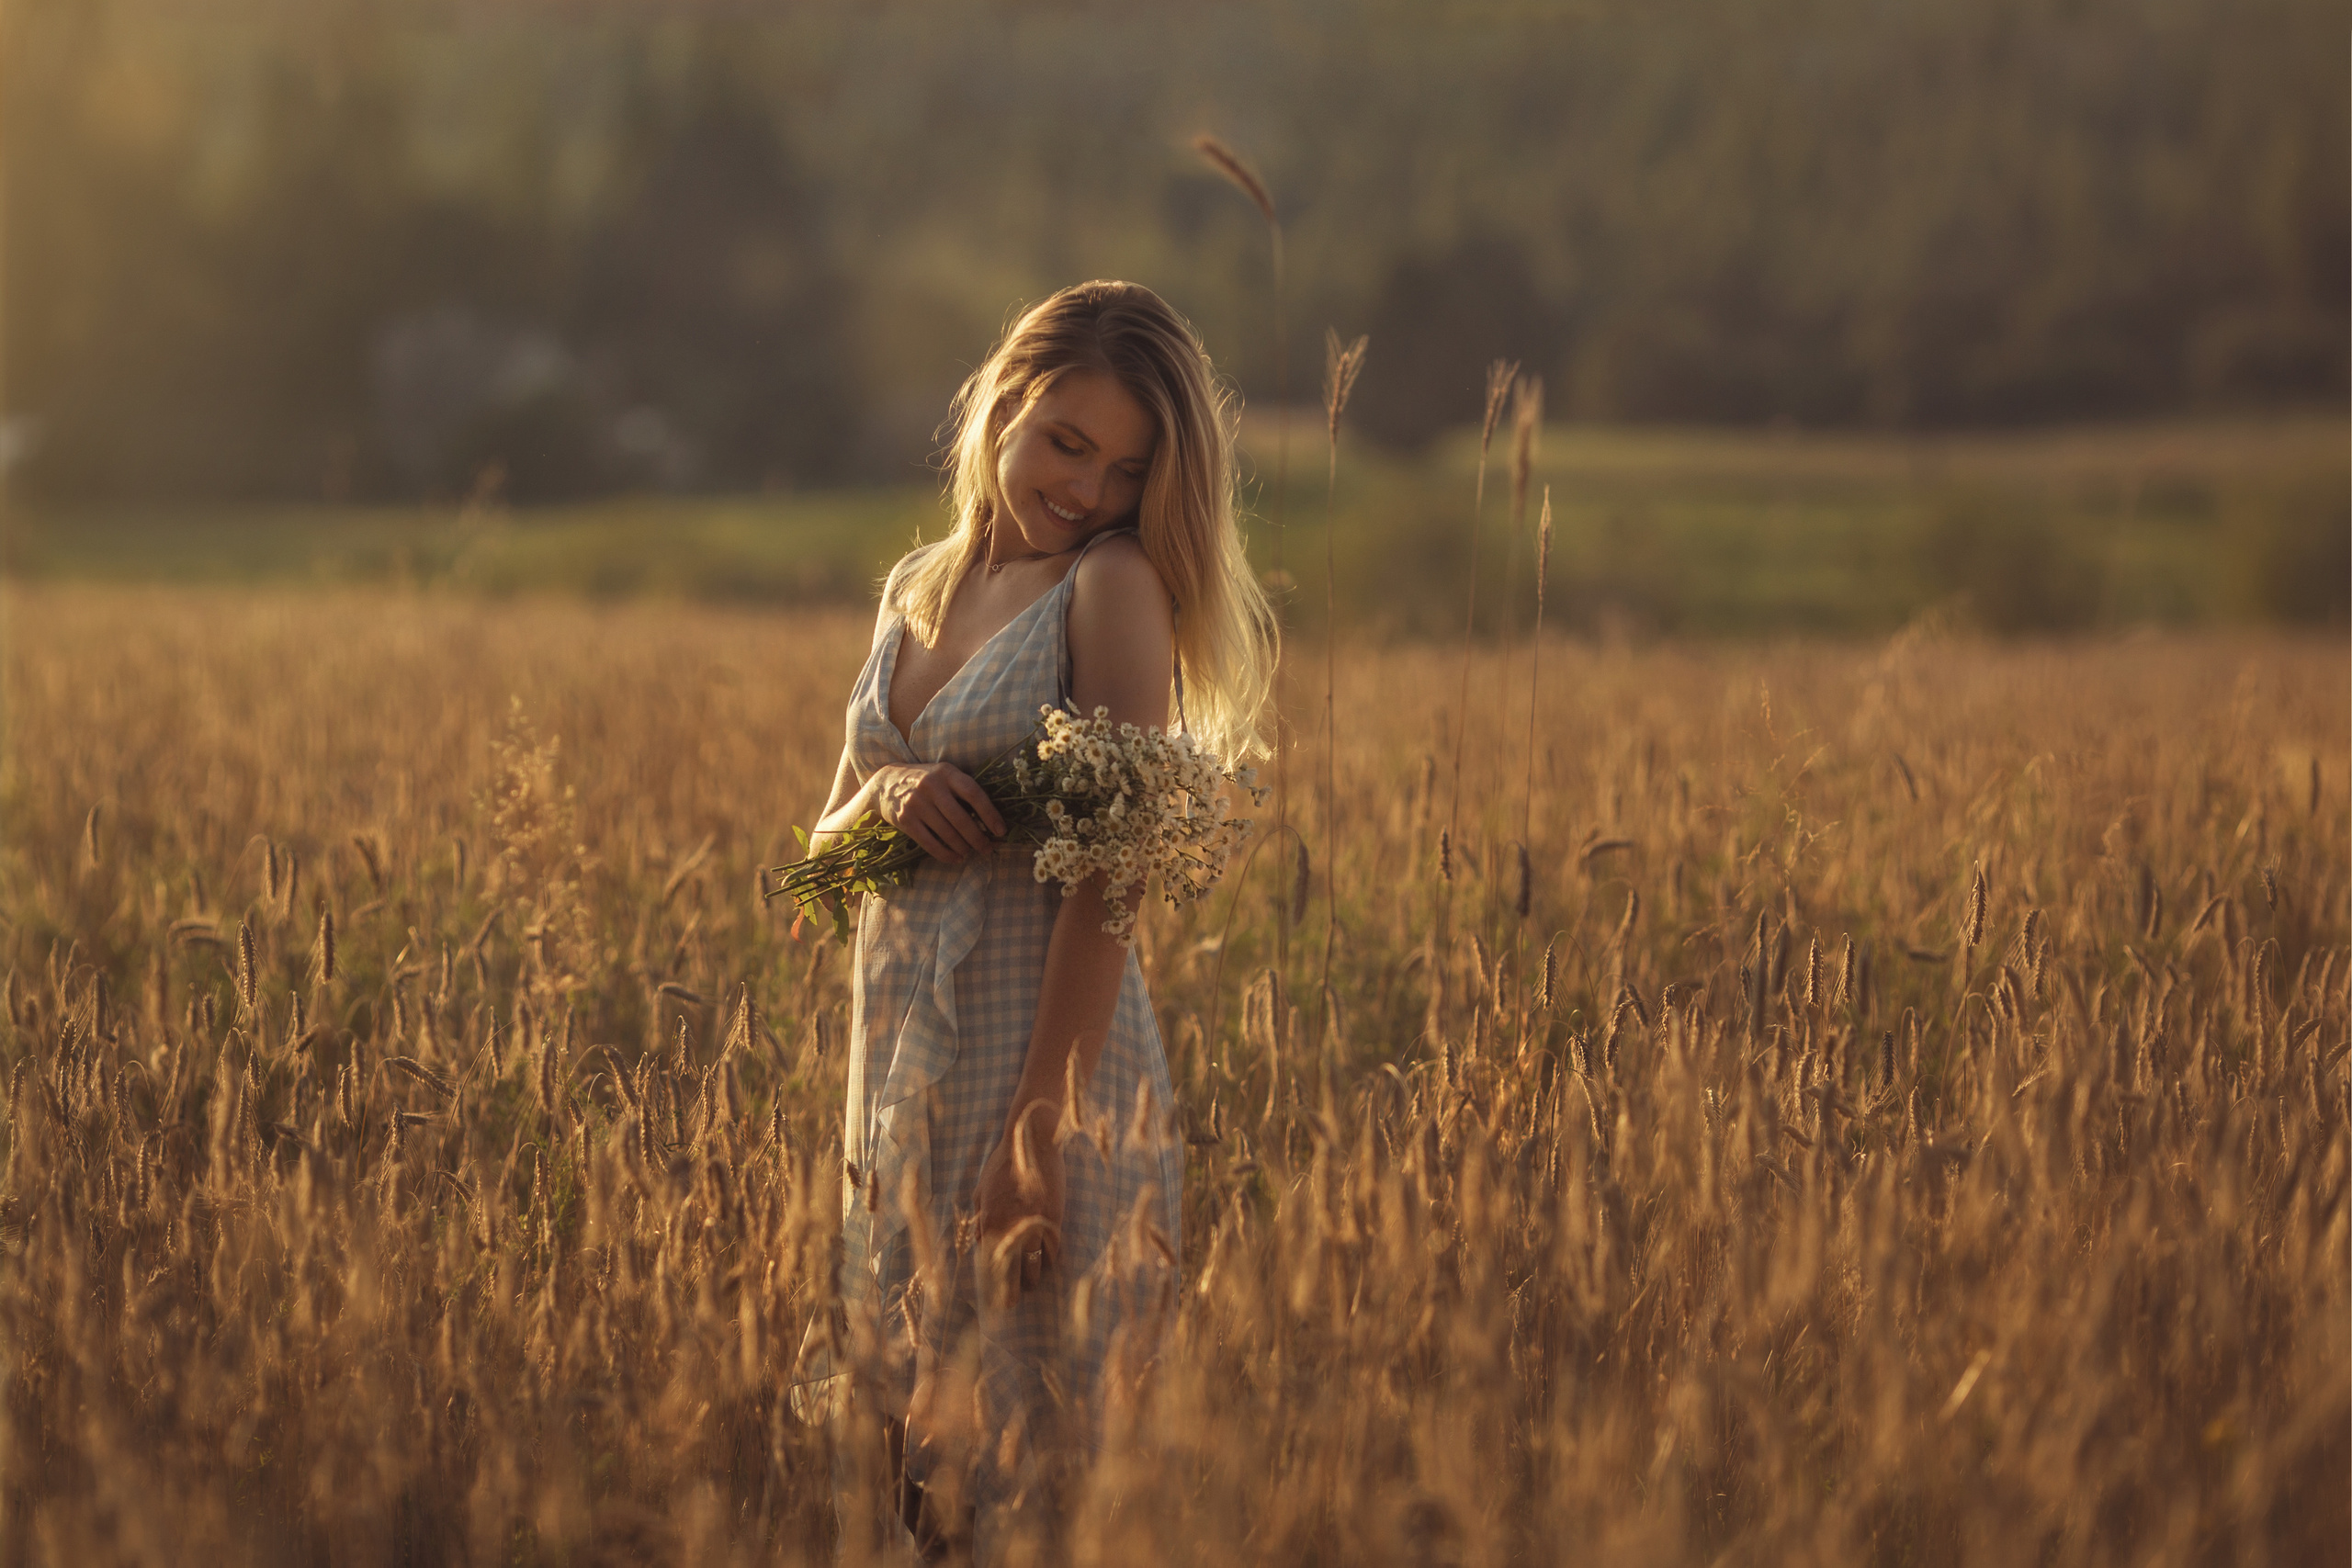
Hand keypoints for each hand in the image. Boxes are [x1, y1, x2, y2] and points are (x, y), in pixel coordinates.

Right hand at [871, 762, 1006, 863]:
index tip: (1000, 830)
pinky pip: (929, 842)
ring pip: (946, 833)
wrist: (885, 782)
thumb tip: (990, 817)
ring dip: (963, 847)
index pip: (973, 793)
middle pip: (961, 818)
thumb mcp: (943, 775)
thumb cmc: (924, 781)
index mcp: (946, 772)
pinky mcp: (905, 819)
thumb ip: (962, 789)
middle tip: (988, 849)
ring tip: (971, 853)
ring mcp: (916, 803)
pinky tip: (956, 858)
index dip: (990, 814)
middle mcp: (931, 786)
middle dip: (978, 837)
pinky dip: (945, 854)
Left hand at [974, 1102, 1063, 1302]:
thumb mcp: (983, 1188)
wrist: (1032, 1142)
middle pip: (1010, 1272)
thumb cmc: (1004, 1163)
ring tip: (1031, 1286)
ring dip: (1032, 1279)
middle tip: (1009, 1304)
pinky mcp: (1054, 1219)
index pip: (989, 1264)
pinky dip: (1050, 1260)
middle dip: (1009, 1291)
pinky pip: (1053, 1250)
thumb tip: (978, 1238)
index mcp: (989, 1222)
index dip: (991, 1284)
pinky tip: (1049, 1266)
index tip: (992, 1297)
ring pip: (1033, 1266)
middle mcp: (1010, 1229)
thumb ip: (980, 1215)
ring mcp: (1033, 1226)